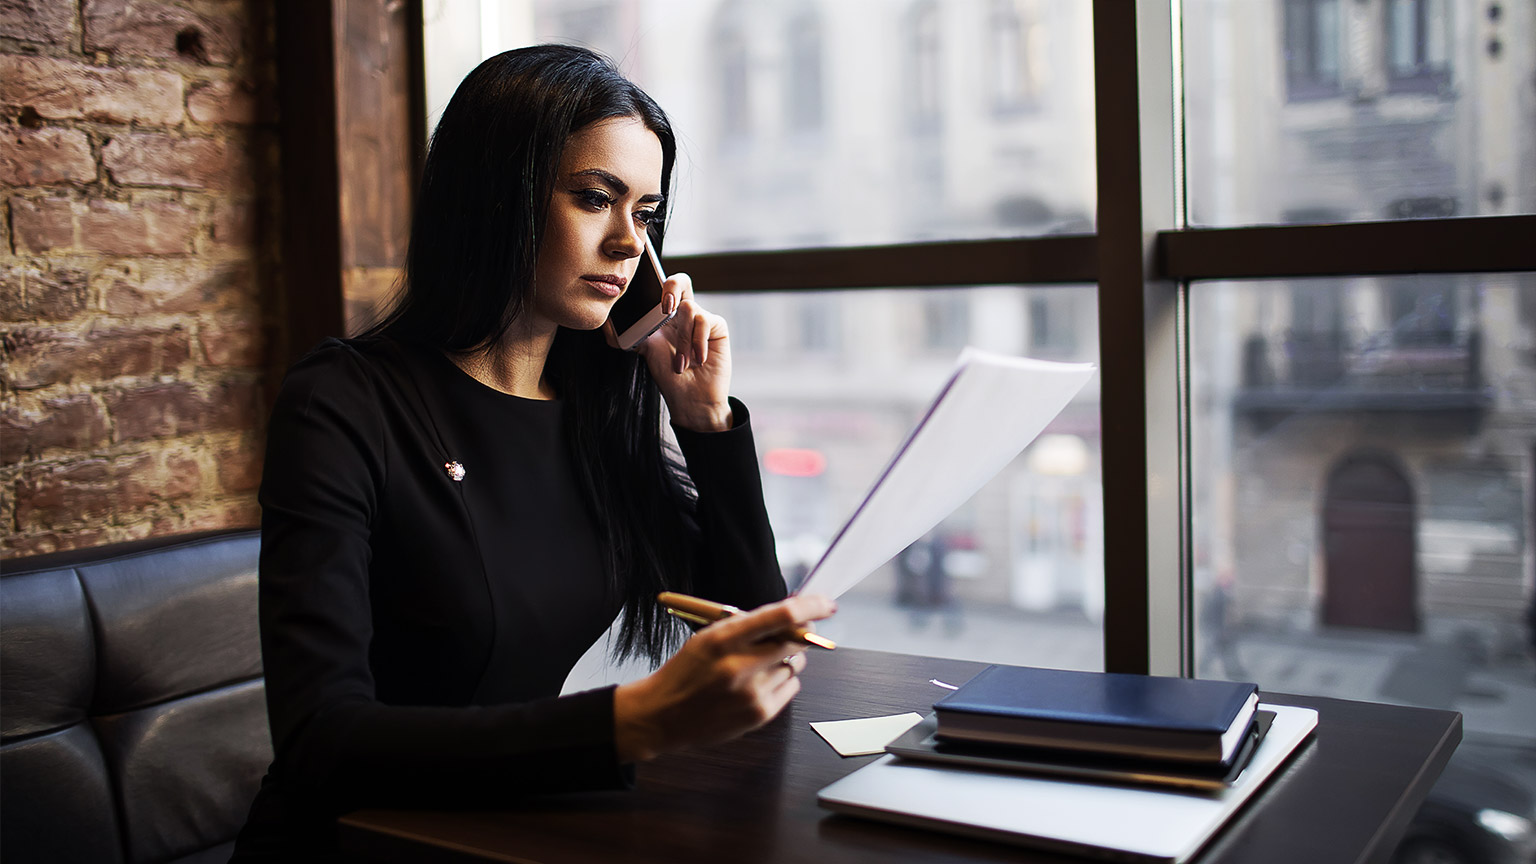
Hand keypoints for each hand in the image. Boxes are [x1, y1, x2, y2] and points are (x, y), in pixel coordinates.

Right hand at [612, 594, 835, 761]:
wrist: (662, 715)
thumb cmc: (685, 672)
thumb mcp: (707, 637)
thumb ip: (746, 625)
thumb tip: (790, 613)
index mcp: (723, 640)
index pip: (780, 617)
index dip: (809, 607)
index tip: (825, 603)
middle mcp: (739, 667)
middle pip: (795, 642)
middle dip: (802, 634)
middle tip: (799, 630)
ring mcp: (751, 694)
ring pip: (794, 665)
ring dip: (785, 659)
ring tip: (759, 663)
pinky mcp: (759, 714)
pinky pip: (792, 687)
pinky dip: (782, 680)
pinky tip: (759, 682)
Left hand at [633, 273, 732, 432]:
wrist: (691, 398)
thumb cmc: (669, 375)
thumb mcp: (644, 349)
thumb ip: (628, 334)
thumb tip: (605, 324)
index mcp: (665, 315)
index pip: (661, 286)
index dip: (655, 281)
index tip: (645, 292)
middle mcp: (683, 314)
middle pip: (681, 281)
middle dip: (671, 287)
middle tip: (665, 308)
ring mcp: (701, 319)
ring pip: (689, 309)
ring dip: (682, 341)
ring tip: (681, 363)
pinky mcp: (717, 327)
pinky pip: (704, 321)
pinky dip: (697, 343)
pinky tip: (698, 360)